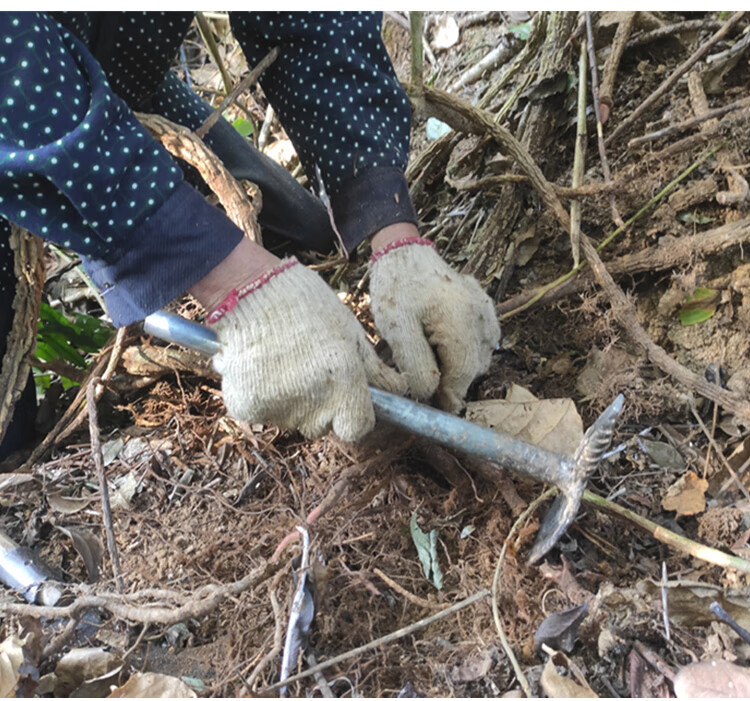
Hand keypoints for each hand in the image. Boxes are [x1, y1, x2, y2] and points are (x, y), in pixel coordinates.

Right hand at [206, 256, 404, 441]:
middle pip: (323, 426)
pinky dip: (261, 396)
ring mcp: (278, 409)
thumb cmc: (305, 304)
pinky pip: (262, 413)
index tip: (348, 399)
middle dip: (321, 407)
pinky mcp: (246, 408)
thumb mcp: (349, 331)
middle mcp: (313, 403)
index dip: (354, 416)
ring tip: (283, 360)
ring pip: (292, 419)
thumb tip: (401, 389)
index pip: (357, 429)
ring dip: (292, 400)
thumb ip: (374, 368)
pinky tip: (260, 366)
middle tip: (310, 370)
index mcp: (343, 382)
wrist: (248, 291)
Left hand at [369, 228, 499, 412]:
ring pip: (480, 358)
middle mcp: (481, 315)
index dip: (448, 396)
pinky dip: (464, 351)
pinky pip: (482, 343)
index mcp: (460, 319)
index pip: (463, 374)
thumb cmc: (396, 290)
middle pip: (474, 368)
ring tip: (429, 355)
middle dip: (451, 381)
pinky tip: (442, 344)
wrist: (404, 255)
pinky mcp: (486, 309)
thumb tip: (431, 394)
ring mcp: (487, 311)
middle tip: (424, 381)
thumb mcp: (396, 330)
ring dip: (457, 366)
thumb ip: (416, 365)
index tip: (432, 406)